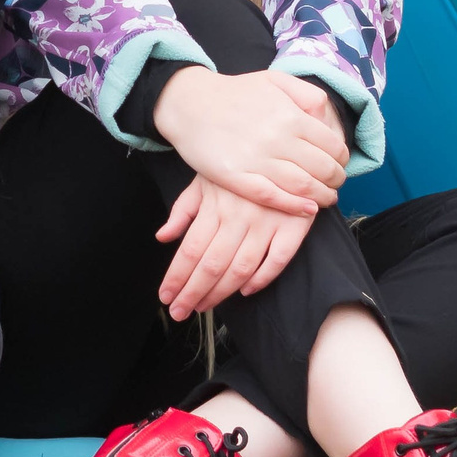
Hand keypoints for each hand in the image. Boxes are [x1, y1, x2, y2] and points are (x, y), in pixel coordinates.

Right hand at [154, 66, 347, 210]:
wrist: (188, 103)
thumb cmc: (234, 93)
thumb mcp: (274, 80)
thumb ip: (306, 94)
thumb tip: (328, 118)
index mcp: (290, 115)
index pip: (333, 147)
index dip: (342, 160)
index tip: (339, 165)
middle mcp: (278, 138)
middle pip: (323, 169)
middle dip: (335, 181)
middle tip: (334, 185)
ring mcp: (257, 160)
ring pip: (304, 187)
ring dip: (322, 197)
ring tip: (325, 199)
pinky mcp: (237, 177)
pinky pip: (274, 197)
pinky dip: (295, 206)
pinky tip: (306, 208)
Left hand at [155, 175, 314, 316]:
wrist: (285, 144)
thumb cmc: (238, 165)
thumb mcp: (205, 179)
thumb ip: (184, 209)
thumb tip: (163, 237)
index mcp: (215, 204)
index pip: (190, 249)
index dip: (176, 276)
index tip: (165, 296)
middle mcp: (239, 216)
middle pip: (212, 264)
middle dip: (192, 292)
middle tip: (179, 312)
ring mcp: (267, 222)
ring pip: (241, 267)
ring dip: (221, 292)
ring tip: (203, 307)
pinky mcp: (294, 226)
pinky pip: (278, 260)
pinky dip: (262, 278)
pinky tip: (246, 291)